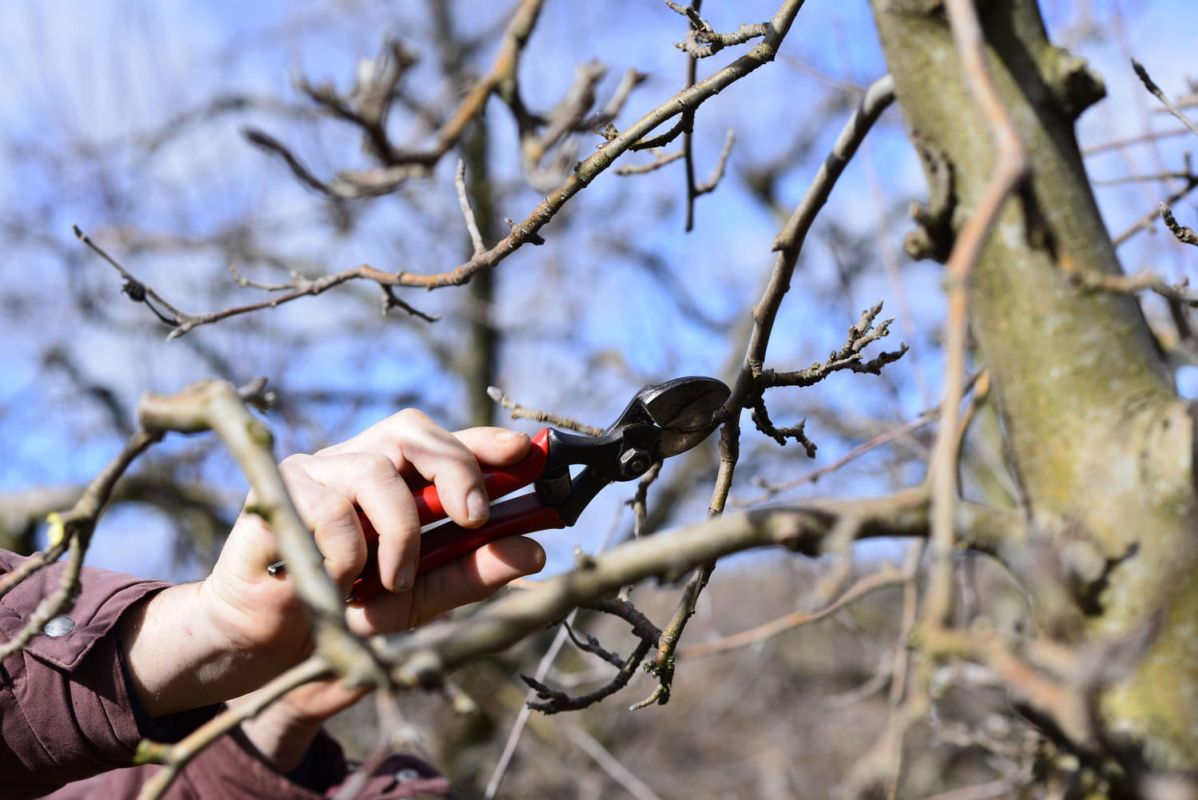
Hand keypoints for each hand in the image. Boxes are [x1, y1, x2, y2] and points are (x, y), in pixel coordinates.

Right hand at [119, 411, 545, 717]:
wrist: (271, 642)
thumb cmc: (350, 604)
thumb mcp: (422, 596)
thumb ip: (473, 571)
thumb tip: (534, 552)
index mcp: (400, 475)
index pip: (447, 440)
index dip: (486, 440)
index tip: (526, 453)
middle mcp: (360, 459)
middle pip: (414, 432)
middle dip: (456, 469)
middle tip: (476, 518)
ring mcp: (317, 467)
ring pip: (377, 472)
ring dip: (400, 533)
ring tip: (392, 580)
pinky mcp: (277, 488)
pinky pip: (331, 508)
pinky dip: (348, 553)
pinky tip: (337, 579)